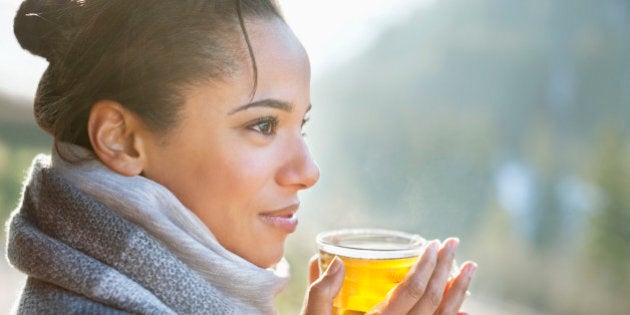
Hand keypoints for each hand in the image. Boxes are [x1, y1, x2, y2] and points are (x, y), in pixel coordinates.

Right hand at [301, 238, 476, 314]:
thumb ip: (321, 292)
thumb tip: (336, 261)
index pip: (411, 290)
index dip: (426, 266)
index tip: (434, 244)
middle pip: (433, 300)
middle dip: (446, 269)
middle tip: (453, 243)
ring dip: (459, 290)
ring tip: (469, 268)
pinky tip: (462, 306)